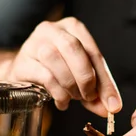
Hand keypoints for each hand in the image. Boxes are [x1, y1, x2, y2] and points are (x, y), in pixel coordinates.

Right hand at [5, 17, 121, 116]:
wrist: (24, 74)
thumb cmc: (57, 71)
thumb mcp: (81, 77)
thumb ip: (97, 90)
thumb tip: (111, 108)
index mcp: (73, 28)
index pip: (93, 52)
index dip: (105, 80)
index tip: (113, 104)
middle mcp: (52, 30)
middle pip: (73, 48)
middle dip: (86, 77)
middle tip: (90, 97)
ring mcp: (34, 43)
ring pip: (55, 60)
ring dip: (70, 85)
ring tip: (74, 98)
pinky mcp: (23, 62)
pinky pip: (44, 76)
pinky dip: (58, 93)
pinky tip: (61, 102)